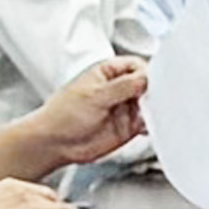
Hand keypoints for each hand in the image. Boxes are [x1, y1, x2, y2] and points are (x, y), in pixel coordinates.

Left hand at [26, 58, 147, 166]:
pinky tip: (148, 126)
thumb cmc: (63, 115)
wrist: (54, 143)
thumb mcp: (95, 95)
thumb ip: (123, 86)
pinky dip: (152, 124)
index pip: (137, 65)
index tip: (151, 83)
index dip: (146, 73)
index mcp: (108, 72)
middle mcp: (118, 89)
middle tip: (154, 99)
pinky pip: (147, 123)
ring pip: (149, 103)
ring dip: (154, 108)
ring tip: (151, 113)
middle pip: (147, 84)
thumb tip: (147, 78)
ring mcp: (124, 108)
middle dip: (154, 91)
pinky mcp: (127, 127)